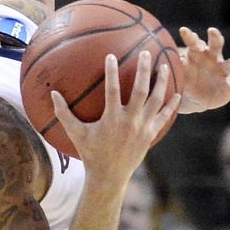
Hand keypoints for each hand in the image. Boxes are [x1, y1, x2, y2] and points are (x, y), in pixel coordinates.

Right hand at [50, 51, 179, 182]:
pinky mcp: (150, 135)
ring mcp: (143, 128)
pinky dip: (171, 106)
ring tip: (165, 67)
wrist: (109, 177)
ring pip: (156, 100)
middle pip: (140, 90)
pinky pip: (163, 117)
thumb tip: (52, 94)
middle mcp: (130, 121)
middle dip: (144, 69)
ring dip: (162, 82)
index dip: (111, 71)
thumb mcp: (76, 134)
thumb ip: (64, 113)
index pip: (112, 89)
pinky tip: (177, 94)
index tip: (111, 56)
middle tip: (146, 52)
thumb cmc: (91, 154)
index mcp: (111, 119)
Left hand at [178, 25, 229, 114]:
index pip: (194, 42)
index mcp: (198, 54)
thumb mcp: (177, 74)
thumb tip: (150, 62)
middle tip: (211, 31)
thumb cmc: (187, 79)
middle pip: (215, 45)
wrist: (199, 97)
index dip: (190, 37)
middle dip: (214, 37)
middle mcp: (213, 58)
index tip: (183, 31)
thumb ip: (169, 68)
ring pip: (229, 65)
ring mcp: (223, 71)